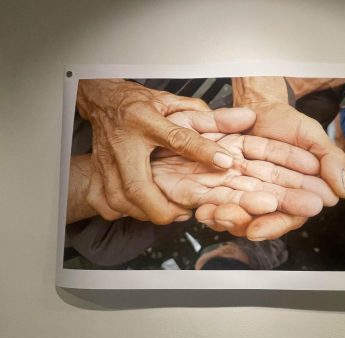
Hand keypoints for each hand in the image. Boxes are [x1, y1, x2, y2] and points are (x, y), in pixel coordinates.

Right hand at [76, 79, 243, 223]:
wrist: (102, 100)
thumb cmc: (135, 102)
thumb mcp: (169, 100)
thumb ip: (198, 113)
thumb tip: (232, 120)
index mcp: (144, 120)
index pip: (177, 138)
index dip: (202, 151)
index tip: (223, 162)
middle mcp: (124, 142)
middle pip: (137, 185)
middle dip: (160, 207)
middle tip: (182, 212)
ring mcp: (106, 160)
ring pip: (120, 201)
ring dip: (145, 213)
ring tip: (167, 212)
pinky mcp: (96, 173)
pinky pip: (107, 204)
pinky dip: (125, 212)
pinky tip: (140, 209)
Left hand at [151, 131, 336, 236]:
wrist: (259, 106)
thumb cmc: (288, 123)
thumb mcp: (311, 136)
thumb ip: (330, 161)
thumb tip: (344, 192)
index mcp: (293, 193)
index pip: (286, 215)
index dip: (274, 224)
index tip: (259, 229)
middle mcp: (269, 197)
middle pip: (257, 219)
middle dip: (244, 223)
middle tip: (232, 224)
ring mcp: (246, 192)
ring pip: (236, 213)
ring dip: (225, 219)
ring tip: (214, 217)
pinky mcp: (226, 184)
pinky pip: (217, 200)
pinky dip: (210, 206)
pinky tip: (203, 211)